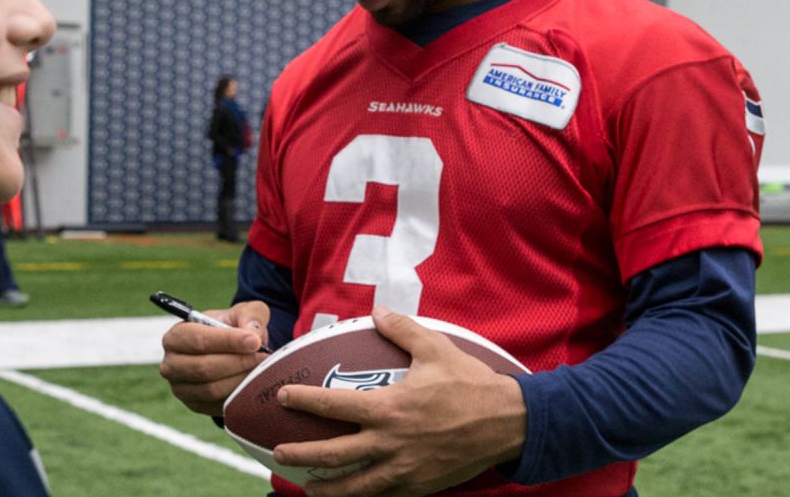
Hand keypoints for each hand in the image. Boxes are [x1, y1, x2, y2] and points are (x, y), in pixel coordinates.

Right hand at [159, 301, 270, 414]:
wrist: (228, 351)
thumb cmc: (231, 328)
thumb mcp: (242, 312)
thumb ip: (250, 315)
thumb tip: (253, 333)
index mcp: (176, 336)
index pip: (199, 340)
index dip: (228, 341)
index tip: (255, 342)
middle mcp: (171, 363)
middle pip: (204, 367)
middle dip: (237, 362)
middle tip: (262, 357)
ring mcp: (180, 388)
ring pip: (212, 389)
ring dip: (240, 380)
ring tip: (260, 369)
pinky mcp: (193, 405)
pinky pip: (217, 405)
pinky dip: (237, 396)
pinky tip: (252, 383)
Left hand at [273, 306, 526, 496]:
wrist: (509, 424)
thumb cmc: (470, 383)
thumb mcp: (435, 348)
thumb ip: (402, 329)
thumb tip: (377, 310)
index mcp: (389, 408)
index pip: (334, 405)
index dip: (304, 401)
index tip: (282, 397)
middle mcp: (390, 443)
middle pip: (335, 454)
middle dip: (303, 455)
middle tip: (279, 453)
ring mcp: (405, 469)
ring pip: (357, 485)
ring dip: (328, 489)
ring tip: (309, 490)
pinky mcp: (420, 486)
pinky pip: (385, 495)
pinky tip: (352, 495)